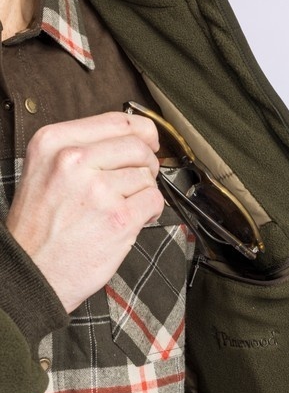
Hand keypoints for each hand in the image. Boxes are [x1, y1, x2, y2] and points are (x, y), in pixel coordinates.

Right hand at [6, 112, 163, 312]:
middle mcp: (73, 160)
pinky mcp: (118, 218)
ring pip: (147, 175)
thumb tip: (135, 138)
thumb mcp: (46, 171)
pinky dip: (152, 210)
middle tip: (138, 181)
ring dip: (145, 192)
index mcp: (54, 142)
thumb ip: (84, 149)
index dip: (142, 132)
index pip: (116, 121)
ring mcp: (97, 189)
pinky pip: (154, 200)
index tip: (150, 142)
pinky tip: (136, 218)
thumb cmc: (40, 226)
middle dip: (147, 164)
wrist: (31, 271)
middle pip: (138, 147)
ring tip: (127, 206)